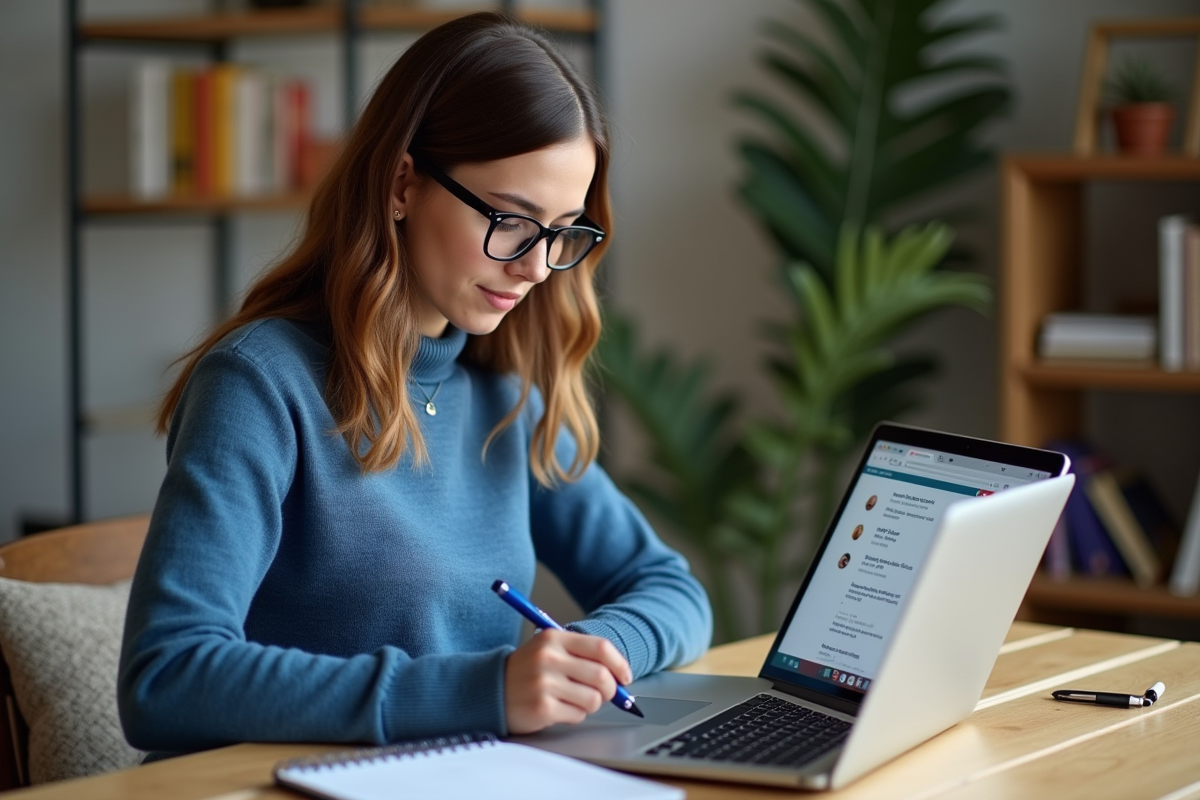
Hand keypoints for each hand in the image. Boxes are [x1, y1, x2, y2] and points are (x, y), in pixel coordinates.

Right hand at [504, 629, 632, 734]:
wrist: (488, 689)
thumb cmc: (526, 671)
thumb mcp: (549, 650)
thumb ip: (582, 656)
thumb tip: (619, 676)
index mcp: (553, 638)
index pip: (600, 647)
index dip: (619, 664)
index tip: (625, 677)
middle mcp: (548, 658)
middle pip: (602, 675)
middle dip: (610, 689)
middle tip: (605, 694)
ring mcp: (544, 683)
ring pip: (593, 698)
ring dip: (591, 704)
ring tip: (575, 700)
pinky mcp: (542, 707)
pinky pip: (578, 715)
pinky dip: (575, 715)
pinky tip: (559, 708)